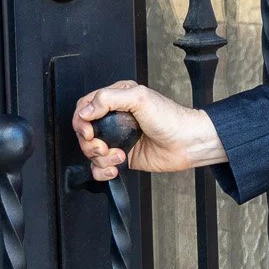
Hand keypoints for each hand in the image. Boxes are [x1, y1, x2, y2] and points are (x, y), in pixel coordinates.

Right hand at [72, 80, 225, 181]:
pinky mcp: (122, 157)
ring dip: (100, 158)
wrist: (187, 143)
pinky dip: (102, 171)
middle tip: (102, 146)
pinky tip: (114, 168)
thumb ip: (108, 99)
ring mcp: (118, 139)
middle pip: (84, 131)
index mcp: (117, 99)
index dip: (81, 120)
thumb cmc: (171, 118)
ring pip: (90, 151)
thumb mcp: (140, 98)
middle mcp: (115, 119)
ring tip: (117, 156)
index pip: (85, 106)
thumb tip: (85, 110)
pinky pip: (100, 167)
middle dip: (89, 143)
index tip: (88, 131)